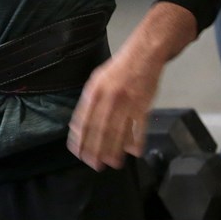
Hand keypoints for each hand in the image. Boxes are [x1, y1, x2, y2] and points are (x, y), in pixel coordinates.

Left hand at [67, 50, 160, 170]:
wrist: (143, 55)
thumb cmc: (118, 68)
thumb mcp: (96, 80)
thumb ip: (88, 102)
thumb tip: (77, 126)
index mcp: (94, 91)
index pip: (83, 119)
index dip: (80, 138)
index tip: (77, 152)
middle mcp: (109, 98)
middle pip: (100, 129)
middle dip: (95, 149)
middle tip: (93, 164)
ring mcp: (127, 103)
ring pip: (118, 132)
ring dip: (114, 150)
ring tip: (111, 163)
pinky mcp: (144, 105)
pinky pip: (139, 128)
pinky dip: (136, 141)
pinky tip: (133, 152)